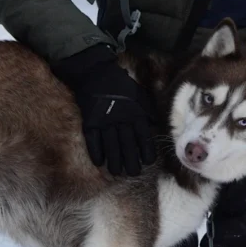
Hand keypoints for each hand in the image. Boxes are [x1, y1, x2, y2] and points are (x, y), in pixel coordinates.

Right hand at [52, 48, 156, 175]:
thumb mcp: (139, 94)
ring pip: (111, 146)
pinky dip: (96, 152)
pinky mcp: (90, 121)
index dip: (146, 150)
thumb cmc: (121, 84)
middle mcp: (121, 120)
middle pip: (127, 145)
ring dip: (115, 161)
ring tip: (117, 172)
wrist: (95, 73)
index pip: (143, 136)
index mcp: (135, 113)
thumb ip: (147, 110)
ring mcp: (104, 122)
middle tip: (133, 172)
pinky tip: (99, 163)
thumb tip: (156, 124)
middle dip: (131, 161)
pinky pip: (93, 140)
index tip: (148, 162)